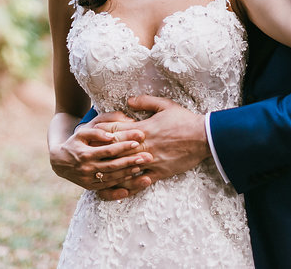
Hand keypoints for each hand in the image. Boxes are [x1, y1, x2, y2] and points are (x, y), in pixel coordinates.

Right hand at [48, 111, 151, 190]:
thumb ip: (96, 131)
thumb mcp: (82, 132)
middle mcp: (86, 168)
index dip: (124, 146)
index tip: (138, 141)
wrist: (59, 161)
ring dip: (128, 173)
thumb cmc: (74, 142)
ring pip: (112, 177)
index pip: (109, 150)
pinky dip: (121, 183)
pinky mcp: (90, 187)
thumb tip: (111, 135)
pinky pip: (108, 187)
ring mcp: (88, 180)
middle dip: (131, 161)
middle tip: (148, 156)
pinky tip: (132, 177)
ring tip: (143, 166)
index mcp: (85, 154)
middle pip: (113, 165)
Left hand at [95, 96, 209, 200]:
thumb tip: (128, 101)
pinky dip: (129, 185)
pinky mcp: (159, 173)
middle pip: (116, 151)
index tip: (92, 133)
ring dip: (111, 171)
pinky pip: (140, 181)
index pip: (117, 130)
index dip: (103, 132)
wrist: (203, 137)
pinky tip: (119, 188)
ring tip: (97, 174)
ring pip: (126, 168)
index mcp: (144, 128)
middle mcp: (144, 146)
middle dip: (101, 152)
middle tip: (87, 155)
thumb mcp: (165, 105)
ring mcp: (151, 161)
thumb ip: (145, 102)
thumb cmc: (184, 120)